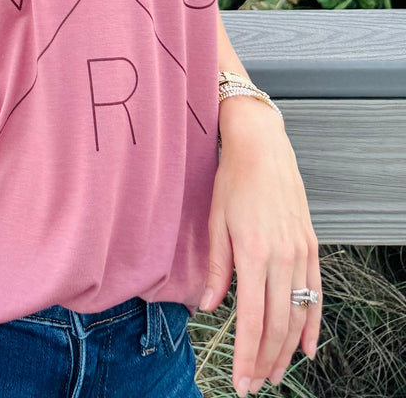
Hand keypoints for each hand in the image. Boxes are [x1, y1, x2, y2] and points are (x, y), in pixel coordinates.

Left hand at [200, 99, 321, 394]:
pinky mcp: (312, 248)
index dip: (245, 354)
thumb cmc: (233, 179)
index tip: (239, 381)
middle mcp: (282, 258)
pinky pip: (315, 295)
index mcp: (253, 253)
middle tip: (254, 384)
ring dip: (286, 349)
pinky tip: (307, 347)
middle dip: (265, 360)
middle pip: (277, 324)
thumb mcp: (215, 221)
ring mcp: (301, 254)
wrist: (263, 148)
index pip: (250, 318)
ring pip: (297, 315)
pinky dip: (312, 324)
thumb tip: (207, 307)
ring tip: (275, 373)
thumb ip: (215, 268)